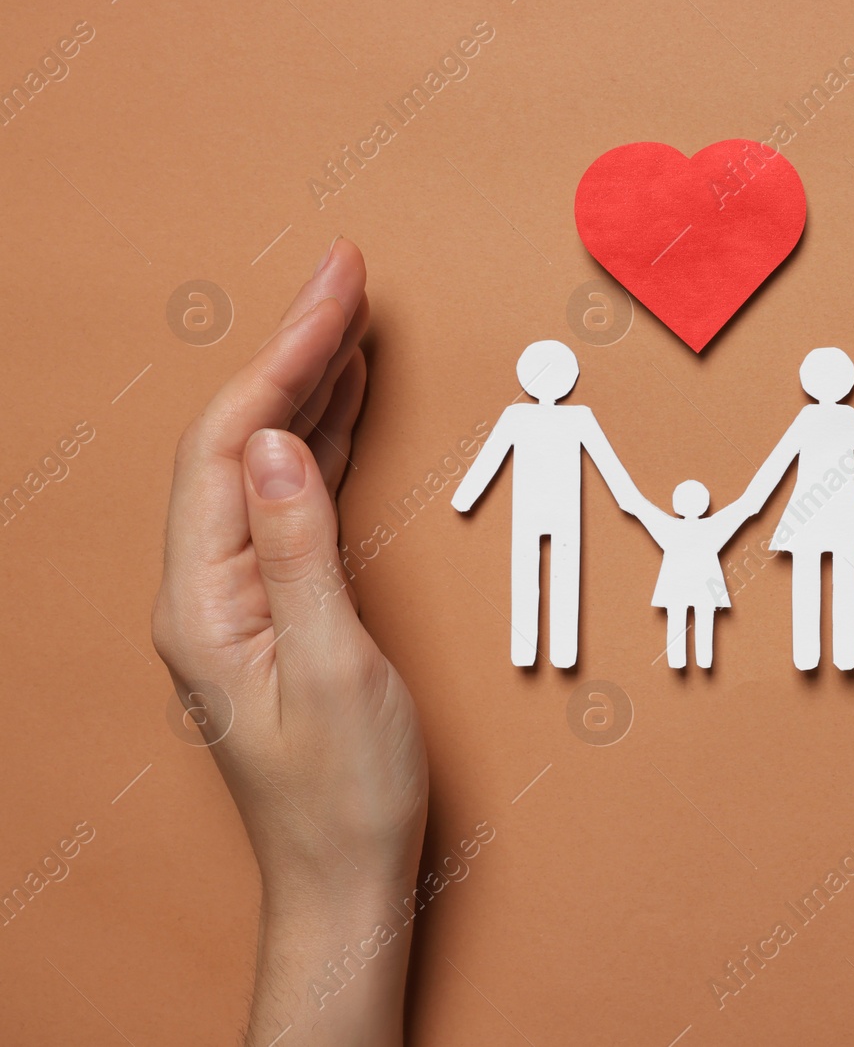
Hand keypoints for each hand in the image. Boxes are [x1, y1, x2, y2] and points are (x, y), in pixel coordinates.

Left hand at [151, 239, 426, 1045]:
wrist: (344, 875)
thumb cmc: (344, 793)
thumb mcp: (332, 670)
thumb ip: (299, 552)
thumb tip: (276, 444)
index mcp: (205, 598)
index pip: (229, 444)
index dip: (283, 356)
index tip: (335, 289)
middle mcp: (206, 587)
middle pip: (237, 437)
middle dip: (295, 348)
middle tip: (346, 276)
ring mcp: (236, 594)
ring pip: (262, 460)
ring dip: (308, 385)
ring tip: (351, 320)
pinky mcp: (272, 604)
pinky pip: (289, 497)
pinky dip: (322, 439)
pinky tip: (344, 405)